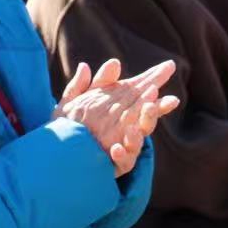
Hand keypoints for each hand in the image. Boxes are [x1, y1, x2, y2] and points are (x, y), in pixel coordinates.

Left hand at [55, 59, 181, 177]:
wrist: (58, 157)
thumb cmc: (72, 126)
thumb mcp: (78, 102)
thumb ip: (95, 83)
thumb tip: (114, 62)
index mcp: (120, 110)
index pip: (140, 92)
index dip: (153, 80)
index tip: (169, 67)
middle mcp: (127, 128)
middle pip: (144, 114)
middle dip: (153, 103)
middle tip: (155, 90)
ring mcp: (123, 146)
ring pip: (138, 136)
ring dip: (143, 124)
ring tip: (146, 110)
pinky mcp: (115, 165)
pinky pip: (122, 161)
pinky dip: (121, 154)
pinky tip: (116, 148)